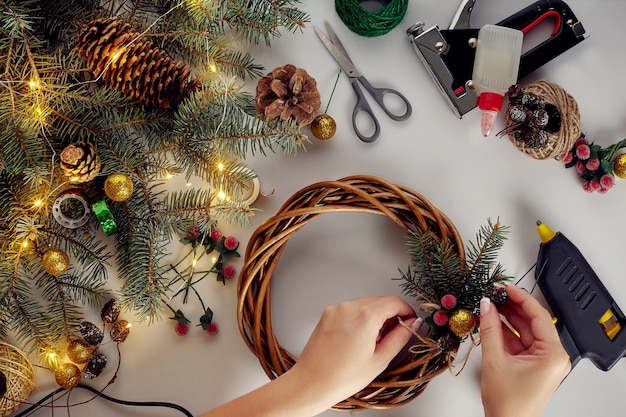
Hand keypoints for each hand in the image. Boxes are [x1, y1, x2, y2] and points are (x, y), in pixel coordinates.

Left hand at [291, 296, 421, 408]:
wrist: (311, 383)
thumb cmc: (342, 377)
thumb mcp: (380, 359)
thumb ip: (400, 337)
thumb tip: (413, 324)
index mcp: (365, 316)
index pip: (394, 302)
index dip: (407, 310)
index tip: (411, 320)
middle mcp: (349, 307)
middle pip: (379, 301)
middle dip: (390, 315)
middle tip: (394, 334)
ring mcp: (336, 309)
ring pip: (364, 305)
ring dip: (374, 317)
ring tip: (373, 341)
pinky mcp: (327, 315)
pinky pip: (349, 310)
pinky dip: (358, 319)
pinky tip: (357, 339)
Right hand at [479, 285, 570, 416]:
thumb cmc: (509, 404)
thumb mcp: (495, 360)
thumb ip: (490, 329)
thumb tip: (487, 306)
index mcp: (553, 355)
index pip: (539, 316)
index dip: (521, 298)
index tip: (506, 287)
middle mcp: (552, 357)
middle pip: (532, 322)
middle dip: (512, 307)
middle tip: (495, 294)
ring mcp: (542, 361)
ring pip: (524, 330)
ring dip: (507, 318)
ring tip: (490, 305)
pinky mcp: (532, 365)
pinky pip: (519, 341)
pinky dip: (505, 332)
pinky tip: (492, 321)